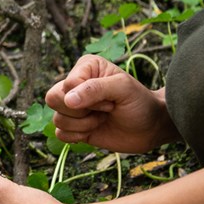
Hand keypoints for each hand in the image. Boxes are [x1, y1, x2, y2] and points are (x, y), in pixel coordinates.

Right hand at [44, 55, 176, 153]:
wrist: (150, 128)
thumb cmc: (139, 103)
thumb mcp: (122, 88)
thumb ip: (94, 89)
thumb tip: (68, 100)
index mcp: (85, 67)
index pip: (68, 84)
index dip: (89, 98)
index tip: (111, 100)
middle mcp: (75, 85)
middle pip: (53, 98)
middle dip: (81, 111)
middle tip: (105, 110)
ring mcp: (73, 107)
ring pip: (57, 119)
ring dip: (84, 125)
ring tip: (102, 119)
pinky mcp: (73, 127)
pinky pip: (60, 134)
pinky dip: (78, 136)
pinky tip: (95, 130)